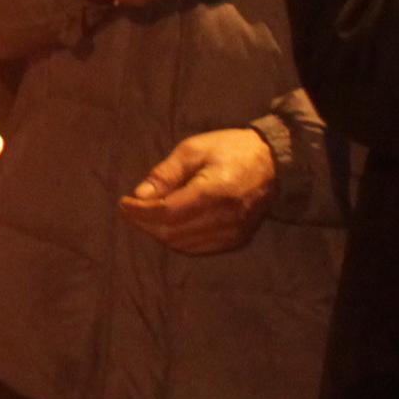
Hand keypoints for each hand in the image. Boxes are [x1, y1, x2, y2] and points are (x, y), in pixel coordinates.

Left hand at [118, 129, 278, 254]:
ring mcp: (233, 234)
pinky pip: (199, 249)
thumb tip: (139, 195)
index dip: (140, 212)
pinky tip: (169, 224)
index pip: (167, 214)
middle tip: (132, 208)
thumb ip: (165, 174)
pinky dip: (178, 240)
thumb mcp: (193, 150)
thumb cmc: (231, 150)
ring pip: (183, 246)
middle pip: (173, 234)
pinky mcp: (237, 241)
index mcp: (214, 192)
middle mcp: (225, 219)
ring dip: (159, 233)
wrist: (274, 163)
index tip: (124, 203)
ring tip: (148, 215)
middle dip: (145, 224)